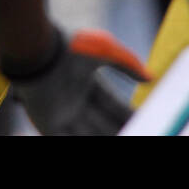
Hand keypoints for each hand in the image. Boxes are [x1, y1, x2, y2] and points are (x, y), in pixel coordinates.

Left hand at [6, 30, 149, 134]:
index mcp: (86, 81)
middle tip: (142, 133)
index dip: (130, 115)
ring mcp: (60, 112)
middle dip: (121, 130)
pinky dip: (84, 142)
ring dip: (108, 137)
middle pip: (103, 123)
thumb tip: (152, 78)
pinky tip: (104, 142)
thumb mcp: (106, 50)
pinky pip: (66, 139)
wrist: (36, 50)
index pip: (114, 105)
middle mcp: (74, 99)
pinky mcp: (46, 123)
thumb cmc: (70, 46)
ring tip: (128, 138)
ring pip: (88, 133)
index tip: (149, 122)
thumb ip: (128, 64)